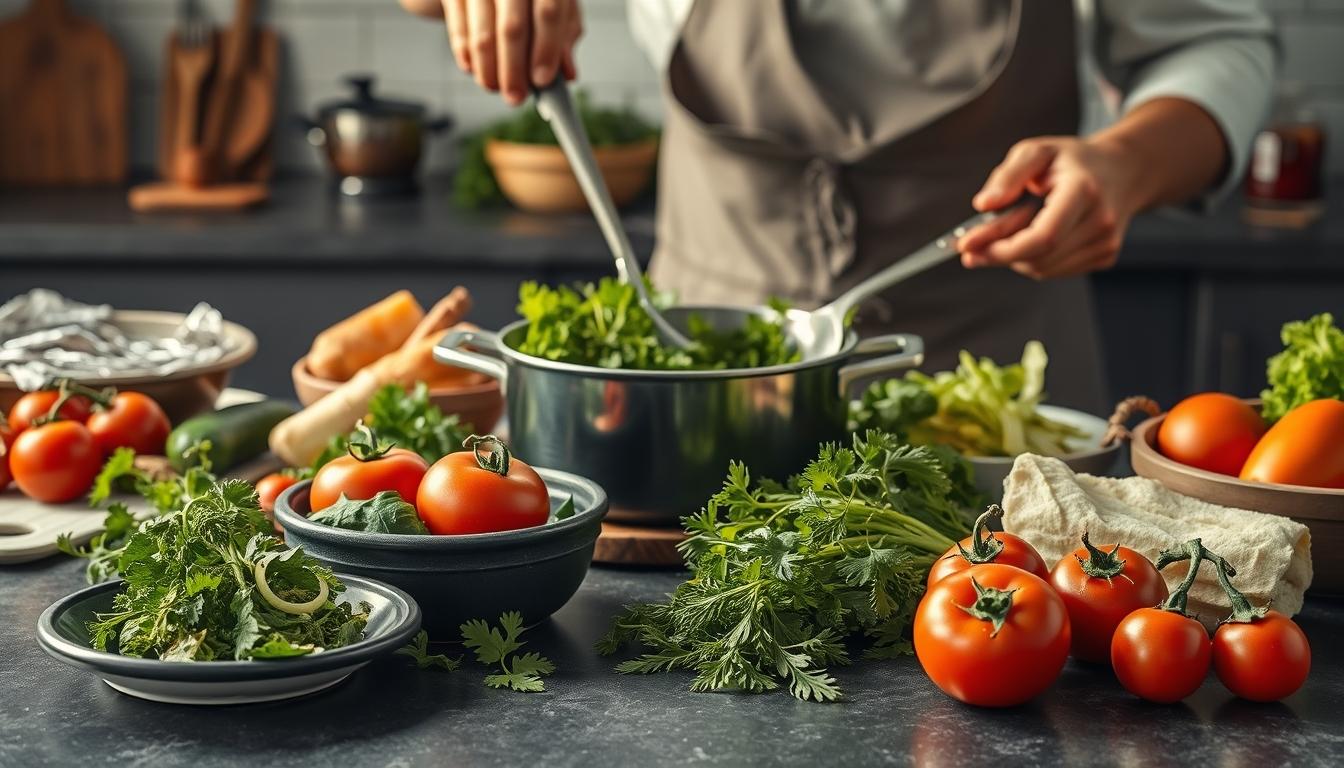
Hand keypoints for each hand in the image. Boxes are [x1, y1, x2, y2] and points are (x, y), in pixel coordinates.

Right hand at [443, 0, 582, 104]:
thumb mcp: (558, 4)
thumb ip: (564, 35)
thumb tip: (566, 74)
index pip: (548, 13)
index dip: (546, 50)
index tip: (542, 81)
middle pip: (512, 29)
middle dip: (514, 71)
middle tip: (516, 97)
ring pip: (482, 36)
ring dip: (489, 71)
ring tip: (495, 87)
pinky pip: (458, 32)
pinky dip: (467, 57)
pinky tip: (475, 70)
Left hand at [956, 136, 1143, 279]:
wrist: (1123, 170)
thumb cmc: (1073, 161)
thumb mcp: (1036, 151)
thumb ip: (1008, 176)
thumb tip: (983, 205)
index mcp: (1084, 190)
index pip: (1043, 237)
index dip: (1002, 249)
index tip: (969, 248)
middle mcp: (1100, 221)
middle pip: (1038, 257)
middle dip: (998, 254)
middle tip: (971, 244)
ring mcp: (1106, 243)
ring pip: (1042, 269)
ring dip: (1014, 257)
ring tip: (1008, 231)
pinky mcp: (1105, 257)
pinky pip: (1054, 270)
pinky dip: (1033, 260)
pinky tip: (1031, 237)